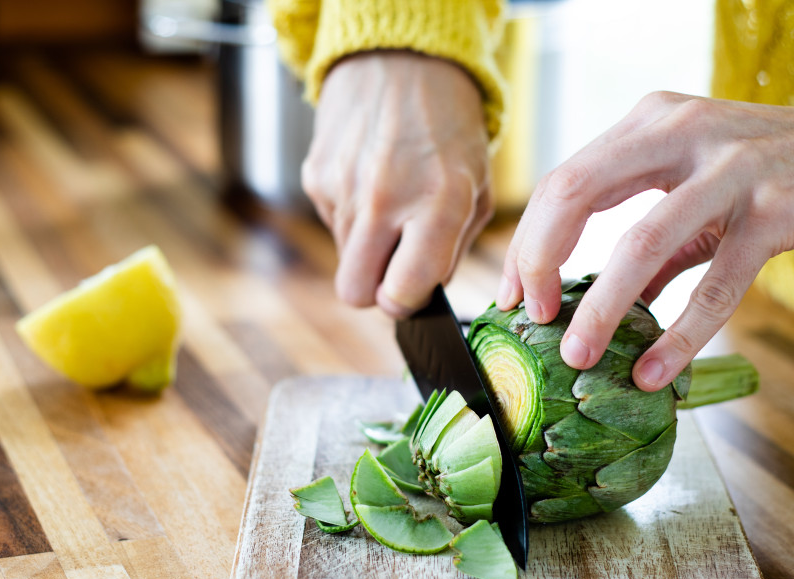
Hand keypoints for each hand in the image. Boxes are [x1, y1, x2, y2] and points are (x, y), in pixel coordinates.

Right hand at [304, 51, 491, 316]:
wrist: (401, 59)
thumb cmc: (449, 129)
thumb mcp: (478, 188)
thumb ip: (454, 249)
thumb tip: (424, 293)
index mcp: (439, 203)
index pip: (401, 293)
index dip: (406, 303)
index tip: (413, 290)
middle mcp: (386, 197)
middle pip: (354, 293)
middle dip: (374, 291)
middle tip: (395, 266)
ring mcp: (344, 186)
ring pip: (344, 259)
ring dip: (367, 245)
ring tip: (392, 201)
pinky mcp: (316, 175)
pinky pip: (331, 223)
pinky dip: (352, 215)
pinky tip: (371, 180)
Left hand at [497, 91, 793, 389]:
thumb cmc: (778, 174)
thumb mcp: (699, 194)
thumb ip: (652, 247)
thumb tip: (596, 308)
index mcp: (652, 123)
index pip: (564, 180)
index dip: (530, 243)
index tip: (514, 296)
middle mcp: (681, 132)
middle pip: (577, 194)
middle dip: (539, 262)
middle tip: (531, 319)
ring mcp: (731, 168)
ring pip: (641, 242)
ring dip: (600, 307)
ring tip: (578, 356)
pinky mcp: (776, 210)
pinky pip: (715, 284)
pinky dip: (680, 334)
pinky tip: (655, 372)